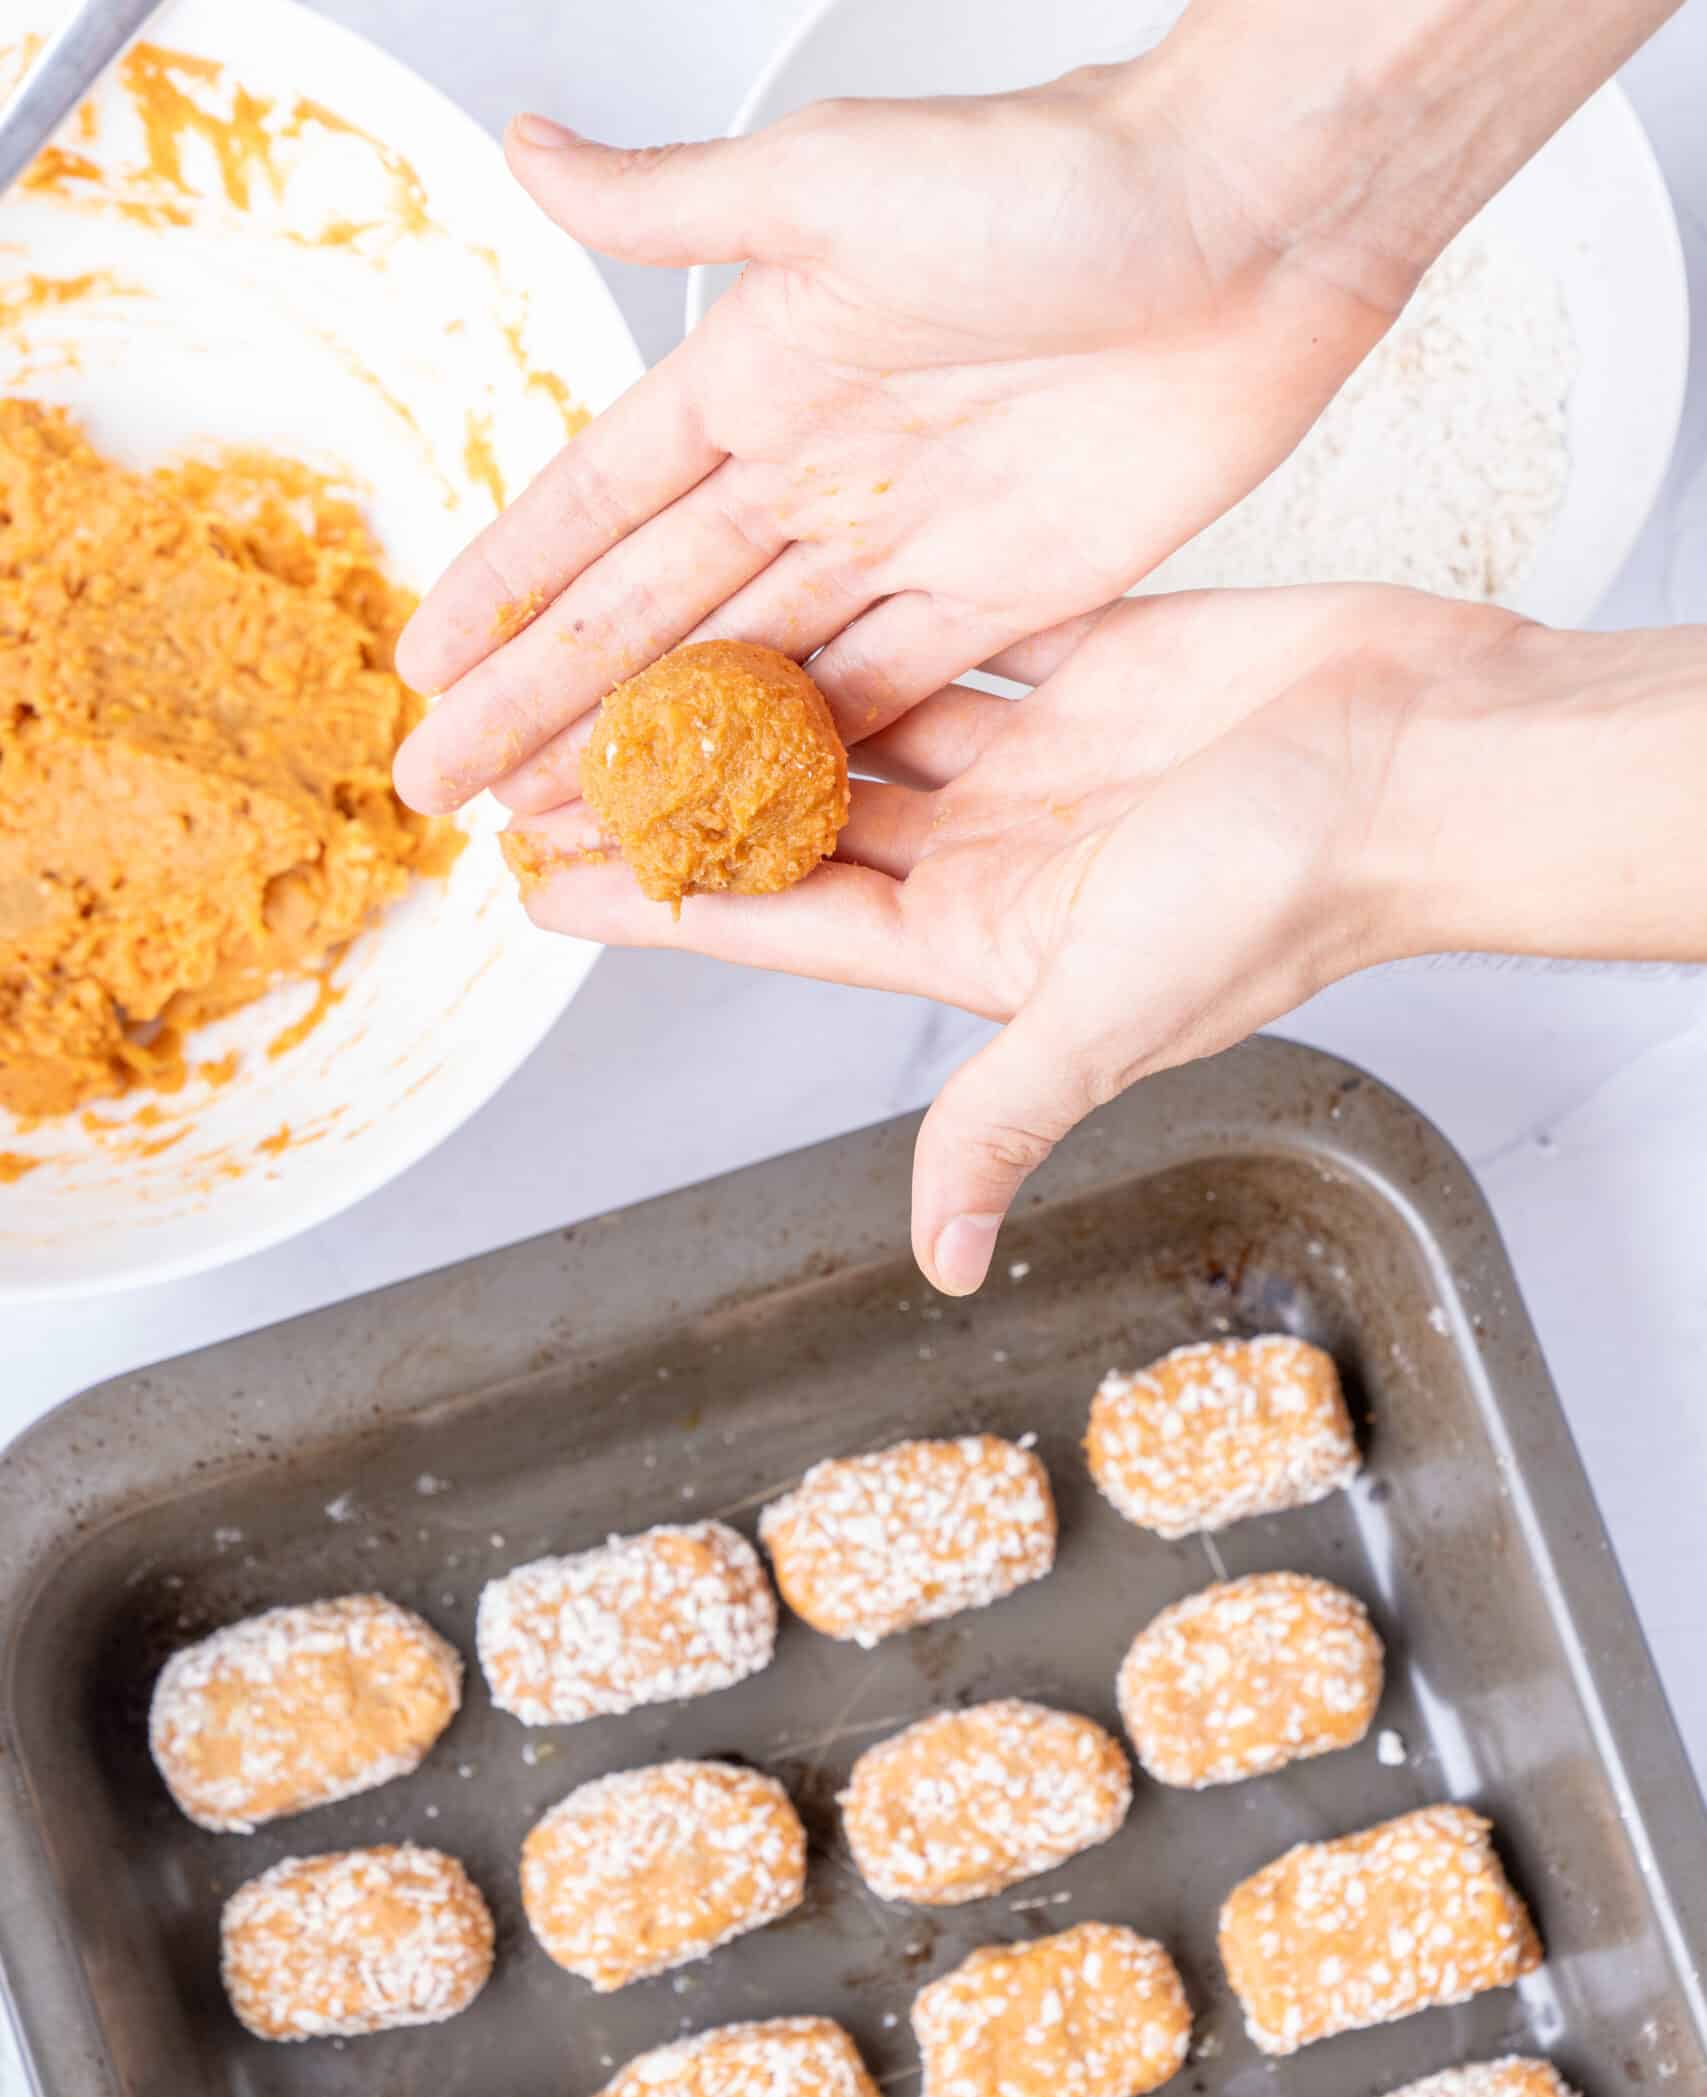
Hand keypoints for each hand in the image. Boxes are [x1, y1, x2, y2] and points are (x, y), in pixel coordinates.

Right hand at [391, 45, 1406, 820]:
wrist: (1249, 224)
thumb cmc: (1056, 176)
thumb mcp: (835, 182)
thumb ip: (677, 202)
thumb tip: (531, 153)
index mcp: (760, 372)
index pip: (597, 504)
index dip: (508, 585)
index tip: (425, 661)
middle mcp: (819, 469)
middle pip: (650, 614)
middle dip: (545, 703)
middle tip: (450, 787)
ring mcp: (906, 542)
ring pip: (747, 675)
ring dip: (653, 752)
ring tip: (560, 824)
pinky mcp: (1003, 596)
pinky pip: (879, 698)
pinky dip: (803, 760)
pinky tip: (735, 816)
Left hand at [508, 585, 1524, 1292]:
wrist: (1433, 761)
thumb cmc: (1292, 891)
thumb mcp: (1115, 1009)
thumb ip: (1007, 1118)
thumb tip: (943, 1260)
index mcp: (981, 944)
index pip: (779, 923)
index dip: (660, 902)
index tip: (544, 883)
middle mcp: (995, 859)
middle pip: (798, 819)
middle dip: (678, 788)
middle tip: (545, 747)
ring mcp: (1042, 764)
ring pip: (862, 720)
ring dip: (755, 692)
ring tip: (635, 652)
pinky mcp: (1092, 666)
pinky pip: (954, 637)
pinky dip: (875, 614)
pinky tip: (790, 576)